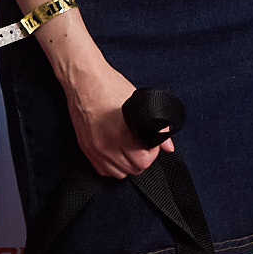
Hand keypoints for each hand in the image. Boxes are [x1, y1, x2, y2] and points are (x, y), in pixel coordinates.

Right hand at [62, 59, 174, 178]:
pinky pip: (103, 170)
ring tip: (131, 147)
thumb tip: (169, 147)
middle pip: (132, 169)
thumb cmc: (110, 86)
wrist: (84, 80)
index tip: (152, 142)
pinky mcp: (86, 149)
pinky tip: (118, 151)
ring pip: (118, 173)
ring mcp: (94, 149)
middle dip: (143, 158)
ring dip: (128, 163)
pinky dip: (113, 165)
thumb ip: (157, 127)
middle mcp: (105, 145)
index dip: (152, 152)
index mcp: (120, 133)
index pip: (143, 161)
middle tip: (143, 143)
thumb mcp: (139, 102)